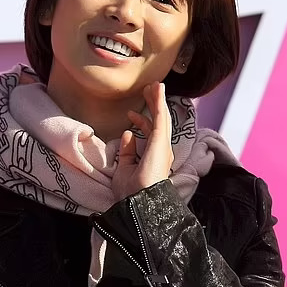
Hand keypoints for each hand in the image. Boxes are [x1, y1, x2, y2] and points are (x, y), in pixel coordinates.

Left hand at [111, 82, 173, 201]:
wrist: (138, 201)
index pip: (149, 135)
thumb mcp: (124, 169)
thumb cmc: (131, 193)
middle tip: (147, 90)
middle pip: (158, 122)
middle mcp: (161, 151)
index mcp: (153, 158)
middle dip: (152, 105)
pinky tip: (158, 88)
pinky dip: (159, 101)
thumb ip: (127, 152)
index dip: (141, 122)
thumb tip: (127, 134)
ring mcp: (162, 145)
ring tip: (154, 85)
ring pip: (161, 117)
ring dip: (157, 99)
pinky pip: (161, 116)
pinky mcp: (160, 141)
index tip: (130, 115)